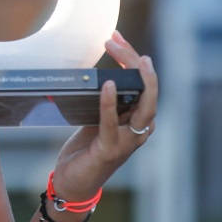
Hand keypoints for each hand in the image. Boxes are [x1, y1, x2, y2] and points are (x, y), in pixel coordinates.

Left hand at [51, 30, 158, 200]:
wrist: (73, 183)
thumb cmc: (86, 150)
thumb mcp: (97, 120)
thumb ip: (107, 103)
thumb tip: (101, 75)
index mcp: (138, 120)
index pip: (144, 84)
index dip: (133, 59)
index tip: (116, 38)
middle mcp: (140, 129)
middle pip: (148, 88)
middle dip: (135, 60)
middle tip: (115, 39)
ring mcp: (129, 141)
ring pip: (143, 104)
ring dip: (133, 75)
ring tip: (124, 53)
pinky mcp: (111, 150)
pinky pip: (112, 122)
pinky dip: (109, 103)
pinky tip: (107, 84)